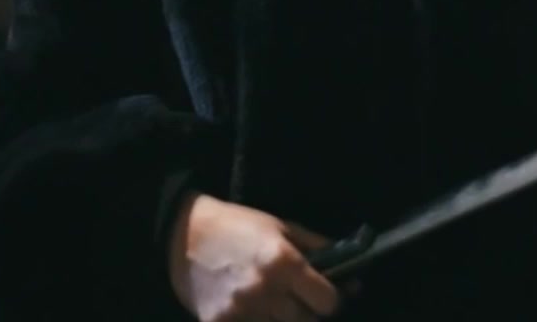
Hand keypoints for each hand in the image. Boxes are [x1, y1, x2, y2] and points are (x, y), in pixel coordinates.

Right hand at [167, 192, 346, 321]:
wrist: (181, 233)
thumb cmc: (237, 225)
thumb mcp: (282, 227)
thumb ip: (319, 250)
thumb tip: (354, 281)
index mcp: (284, 262)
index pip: (328, 302)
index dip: (329, 301)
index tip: (322, 297)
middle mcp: (265, 289)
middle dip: (306, 314)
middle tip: (295, 302)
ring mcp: (240, 310)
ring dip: (279, 321)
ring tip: (270, 304)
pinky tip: (247, 312)